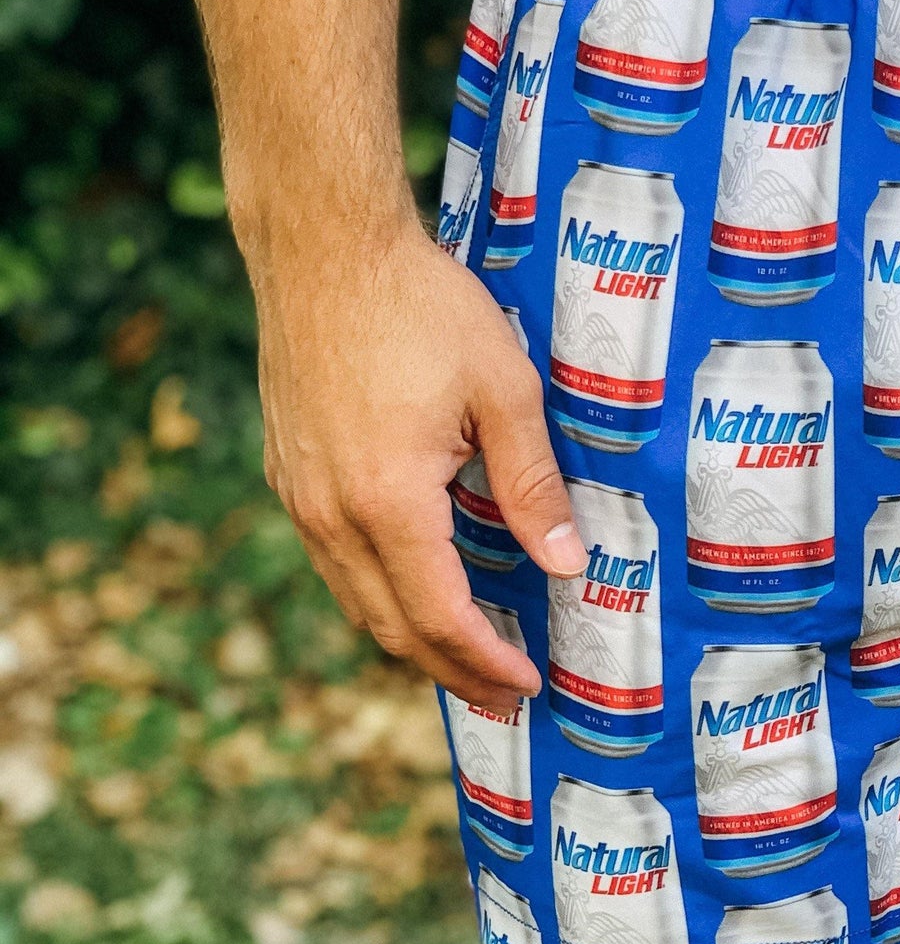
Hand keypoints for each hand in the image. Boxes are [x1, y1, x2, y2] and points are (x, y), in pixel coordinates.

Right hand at [257, 222, 583, 706]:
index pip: (441, 618)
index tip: (528, 685)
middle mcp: (332, 514)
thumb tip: (566, 565)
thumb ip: (533, 486)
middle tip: (504, 696)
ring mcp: (301, 495)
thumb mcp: (503, 391)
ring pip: (355, 600)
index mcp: (389, 502)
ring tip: (465, 660)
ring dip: (410, 640)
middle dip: (452, 672)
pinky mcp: (289, 472)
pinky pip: (334, 561)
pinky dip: (378, 595)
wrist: (324, 247)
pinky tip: (414, 589)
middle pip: (391, 628)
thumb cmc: (421, 306)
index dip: (487, 663)